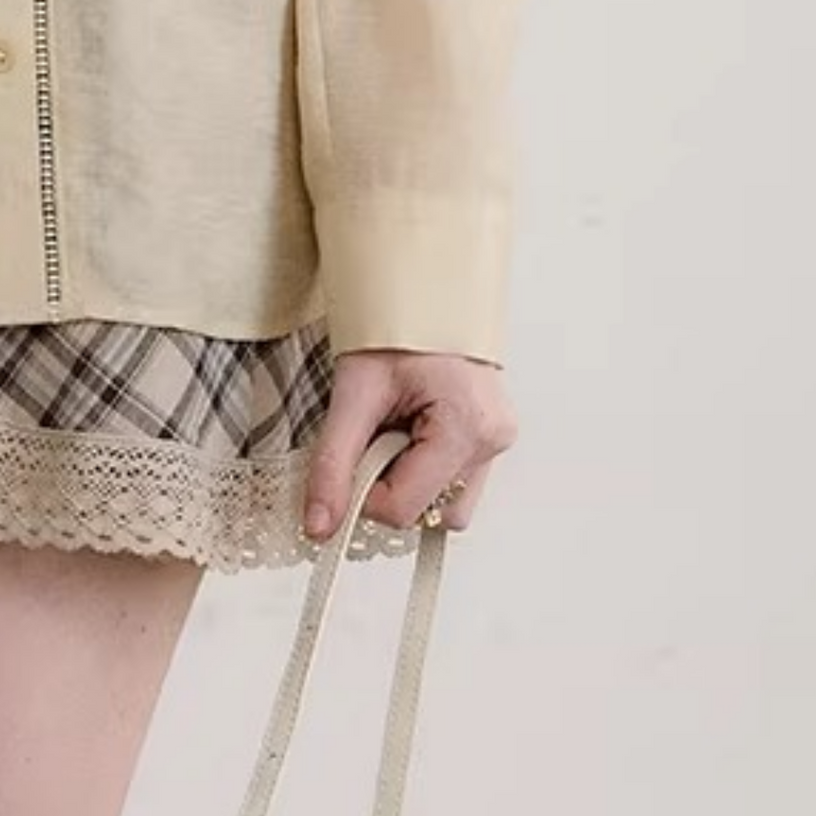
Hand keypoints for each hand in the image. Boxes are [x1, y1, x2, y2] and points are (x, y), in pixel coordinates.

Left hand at [301, 348, 516, 544]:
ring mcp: (497, 439)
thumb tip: (318, 527)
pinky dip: (426, 466)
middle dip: (394, 486)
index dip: (365, 492)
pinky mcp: (491, 436)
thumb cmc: (395, 328)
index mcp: (466, 427)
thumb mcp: (354, 392)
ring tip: (397, 427)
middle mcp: (492, 439)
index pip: (405, 508)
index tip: (352, 454)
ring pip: (447, 503)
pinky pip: (455, 479)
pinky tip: (414, 430)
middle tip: (377, 435)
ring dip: (412, 478)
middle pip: (432, 515)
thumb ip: (332, 464)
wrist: (420, 289)